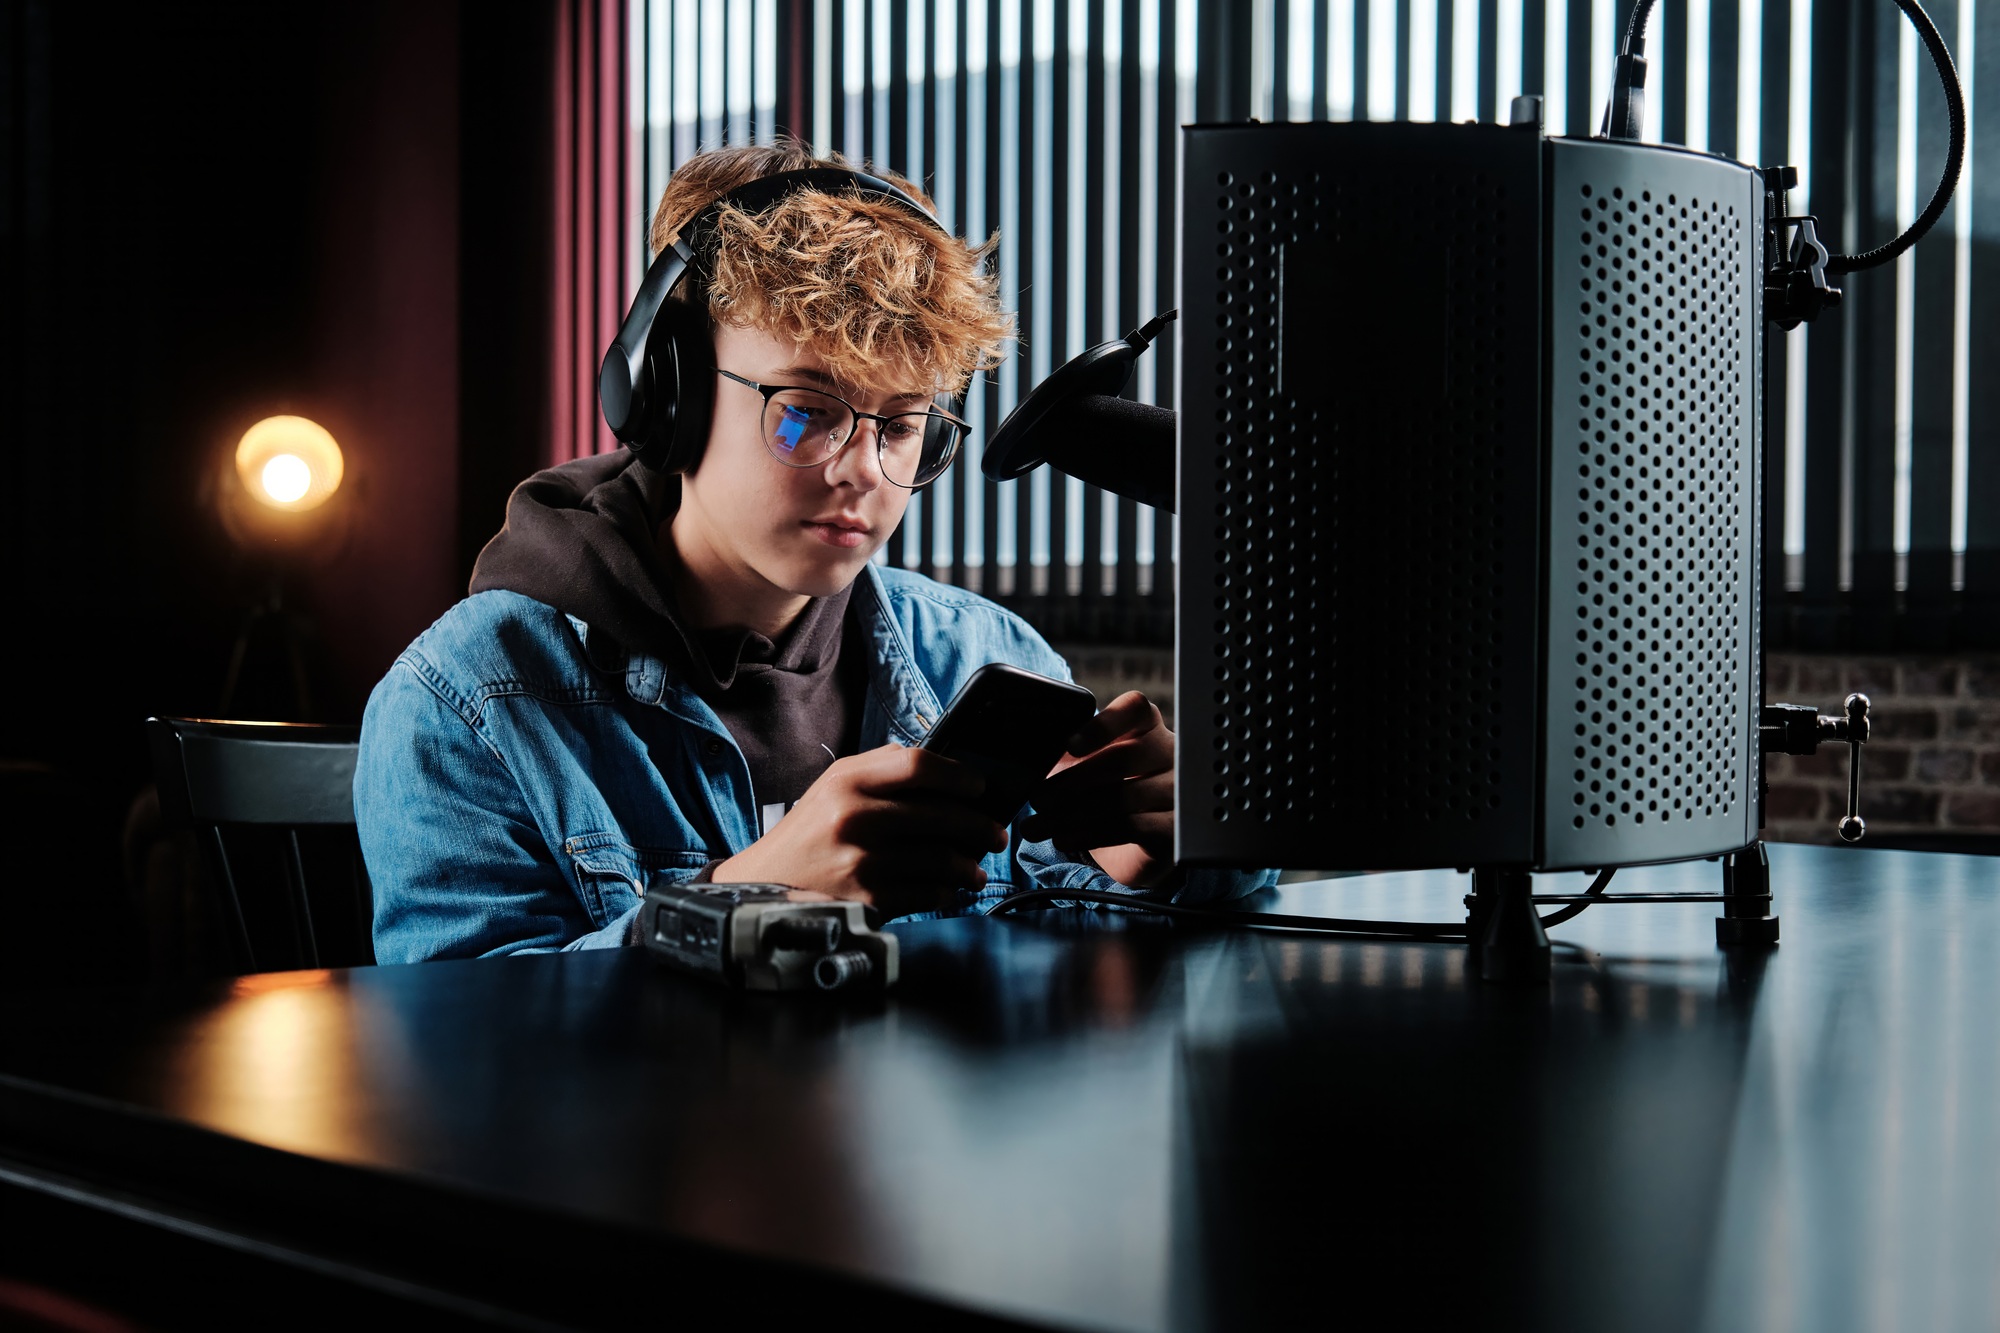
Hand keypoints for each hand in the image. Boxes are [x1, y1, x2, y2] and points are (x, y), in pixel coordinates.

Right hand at [711, 745, 1005, 918]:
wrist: (763, 887)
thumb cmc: (808, 835)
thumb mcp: (830, 788)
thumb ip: (879, 768)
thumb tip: (938, 764)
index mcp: (847, 781)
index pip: (918, 765)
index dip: (959, 775)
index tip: (980, 787)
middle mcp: (854, 816)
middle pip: (939, 814)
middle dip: (978, 826)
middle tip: (995, 834)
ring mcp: (861, 860)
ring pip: (939, 859)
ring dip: (967, 867)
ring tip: (974, 870)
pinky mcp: (866, 898)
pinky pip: (924, 893)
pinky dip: (944, 893)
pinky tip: (947, 891)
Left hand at [1017, 691, 1176, 888]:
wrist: (1139, 839)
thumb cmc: (1108, 790)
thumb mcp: (1088, 765)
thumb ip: (1067, 753)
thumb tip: (1031, 757)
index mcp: (1147, 726)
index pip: (1134, 710)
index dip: (1102, 725)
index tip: (1069, 746)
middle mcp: (1171, 753)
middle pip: (1123, 758)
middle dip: (1072, 781)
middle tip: (1036, 798)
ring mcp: (1179, 792)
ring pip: (1122, 798)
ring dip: (1070, 814)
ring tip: (1036, 827)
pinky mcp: (1175, 829)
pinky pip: (1130, 827)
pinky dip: (1090, 834)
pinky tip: (1062, 838)